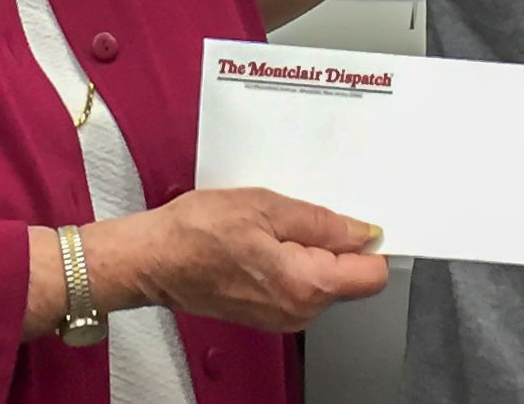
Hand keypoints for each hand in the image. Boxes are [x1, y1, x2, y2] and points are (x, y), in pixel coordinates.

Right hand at [93, 187, 386, 332]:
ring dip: (307, 247)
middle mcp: (299, 311)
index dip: (369, 241)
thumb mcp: (264, 207)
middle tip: (294, 211)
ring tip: (269, 222)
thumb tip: (362, 232)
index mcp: (306, 286)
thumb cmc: (196, 233)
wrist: (152, 260)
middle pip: (347, 277)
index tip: (357, 217)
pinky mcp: (266, 312)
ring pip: (321, 279)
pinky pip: (297, 284)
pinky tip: (260, 237)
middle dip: (332, 241)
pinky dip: (289, 258)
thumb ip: (320, 221)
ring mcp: (282, 316)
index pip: (372, 275)